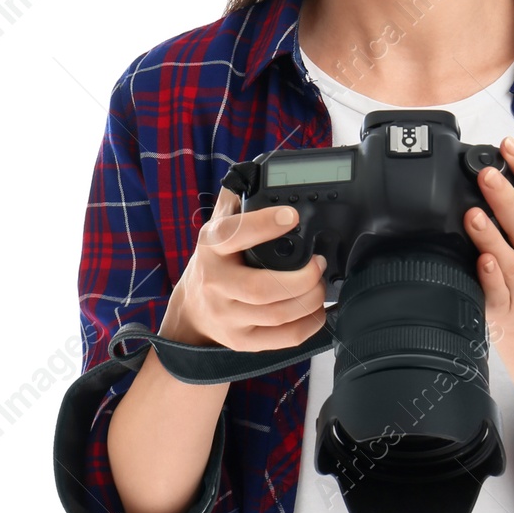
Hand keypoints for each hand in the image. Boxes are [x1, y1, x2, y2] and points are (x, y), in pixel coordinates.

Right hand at [161, 183, 328, 350]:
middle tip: (319, 263)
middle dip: (301, 277)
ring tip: (320, 284)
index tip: (291, 216)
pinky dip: (311, 324)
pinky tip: (319, 309)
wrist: (193, 310)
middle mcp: (216, 284)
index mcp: (211, 247)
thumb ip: (236, 197)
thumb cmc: (215, 262)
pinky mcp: (243, 341)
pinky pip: (284, 339)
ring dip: (310, 299)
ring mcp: (228, 317)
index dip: (263, 225)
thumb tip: (256, 171)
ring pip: (277, 315)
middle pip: (261, 288)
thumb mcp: (217, 225)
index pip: (233, 235)